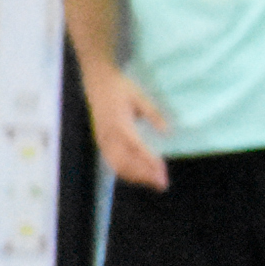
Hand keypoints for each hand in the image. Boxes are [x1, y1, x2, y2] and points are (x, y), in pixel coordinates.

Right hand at [83, 66, 171, 189]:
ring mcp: (103, 140)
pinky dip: (126, 172)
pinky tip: (140, 176)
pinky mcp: (101, 142)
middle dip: (144, 175)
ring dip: (136, 177)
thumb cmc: (121, 88)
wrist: (97, 82)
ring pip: (117, 166)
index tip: (162, 170)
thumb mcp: (140, 97)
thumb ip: (153, 114)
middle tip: (163, 182)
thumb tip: (167, 132)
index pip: (135, 148)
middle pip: (125, 163)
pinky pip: (112, 162)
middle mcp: (108, 135)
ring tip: (155, 182)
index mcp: (119, 124)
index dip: (149, 161)